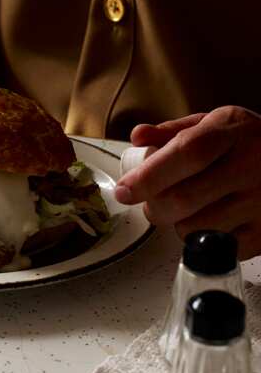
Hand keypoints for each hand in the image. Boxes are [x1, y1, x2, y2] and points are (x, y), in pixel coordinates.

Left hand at [115, 106, 260, 259]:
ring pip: (198, 228)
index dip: (149, 175)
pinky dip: (203, 241)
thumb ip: (173, 131)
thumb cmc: (250, 143)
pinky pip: (221, 248)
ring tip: (183, 210)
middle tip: (151, 202)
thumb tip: (137, 137)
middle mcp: (250, 166)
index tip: (124, 190)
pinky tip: (209, 222)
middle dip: (154, 206)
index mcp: (232, 132)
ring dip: (177, 225)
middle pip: (185, 198)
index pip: (184, 154)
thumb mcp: (215, 123)